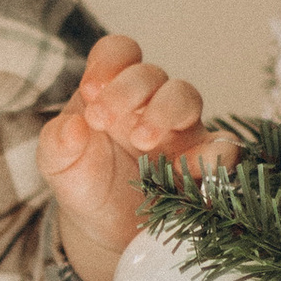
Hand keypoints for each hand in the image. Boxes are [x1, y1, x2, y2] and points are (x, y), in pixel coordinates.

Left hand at [36, 30, 231, 280]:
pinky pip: (223, 146)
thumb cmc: (85, 182)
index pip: (119, 52)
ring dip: (164, 110)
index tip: (90, 92)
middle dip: (126, 90)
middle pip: (151, 73)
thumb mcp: (58, 164)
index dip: (108, 62)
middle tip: (101, 119)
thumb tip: (71, 127)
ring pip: (186, 96)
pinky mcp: (203, 163)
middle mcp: (149, 103)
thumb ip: (57, 143)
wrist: (106, 228)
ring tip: (142, 140)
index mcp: (113, 90)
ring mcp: (180, 130)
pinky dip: (212, 152)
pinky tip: (184, 169)